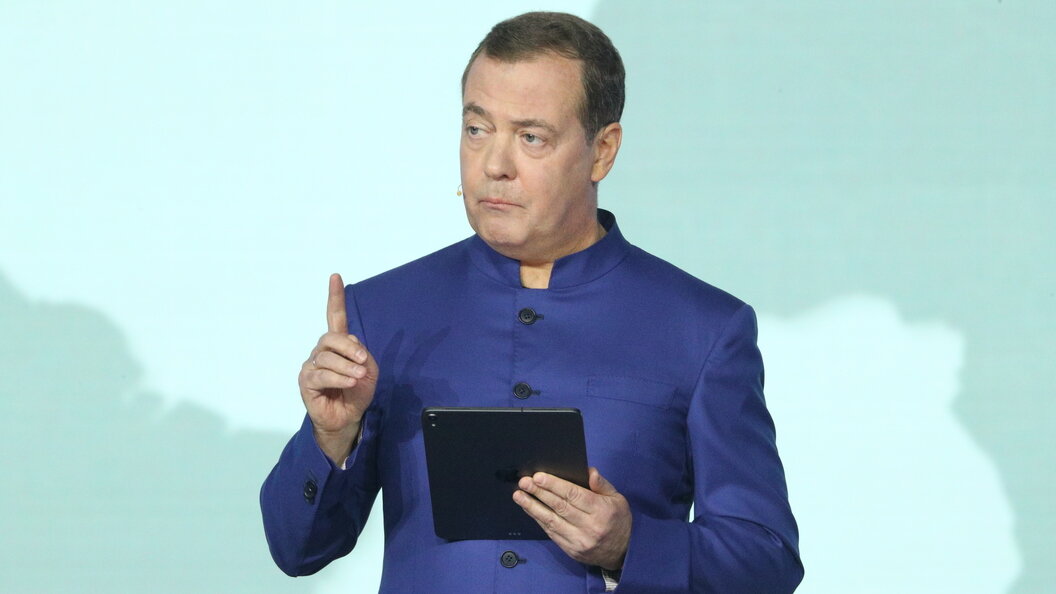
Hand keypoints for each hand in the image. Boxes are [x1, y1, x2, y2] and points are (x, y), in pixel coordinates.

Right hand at [298, 273, 378, 462]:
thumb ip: (362, 354)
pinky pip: (321, 374)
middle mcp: (322, 351)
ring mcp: (312, 365)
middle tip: (362, 361)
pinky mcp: (306, 381)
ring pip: (327, 357)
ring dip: (347, 366)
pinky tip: (349, 381)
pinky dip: (339, 377)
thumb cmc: (356, 392)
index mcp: (339, 345)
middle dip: (349, 347)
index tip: (336, 277)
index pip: (335, 317)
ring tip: (357, 377)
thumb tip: (350, 343)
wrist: (348, 417)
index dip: (335, 297)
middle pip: (331, 337)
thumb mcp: (369, 370)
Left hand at [513, 467, 631, 570]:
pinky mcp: (570, 550)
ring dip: (533, 507)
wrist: (622, 553)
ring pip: (551, 521)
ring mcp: (578, 540)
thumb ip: (602, 485)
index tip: (538, 477)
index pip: (574, 495)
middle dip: (539, 493)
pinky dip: (539, 520)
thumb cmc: (618, 521)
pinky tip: (530, 509)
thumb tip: (588, 471)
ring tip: (519, 496)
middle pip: (560, 507)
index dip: (554, 485)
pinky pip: (551, 533)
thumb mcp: (618, 499)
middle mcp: (589, 526)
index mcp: (601, 511)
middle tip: (523, 482)